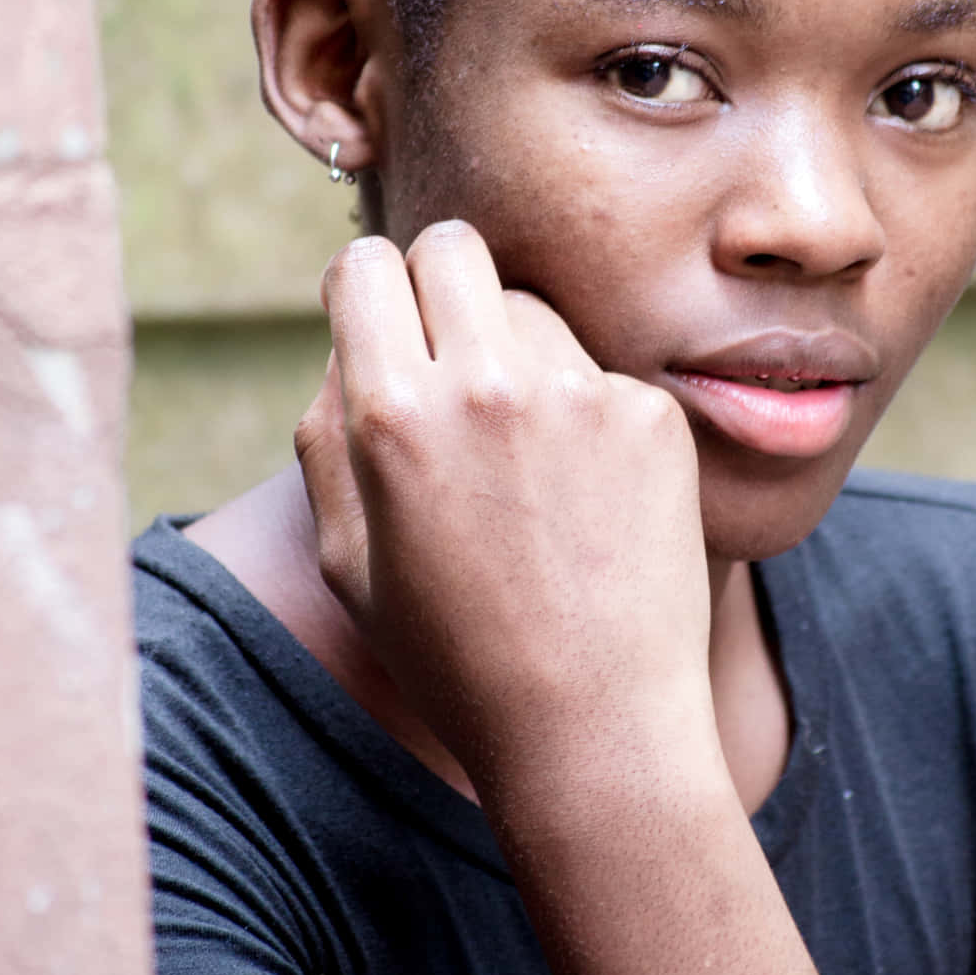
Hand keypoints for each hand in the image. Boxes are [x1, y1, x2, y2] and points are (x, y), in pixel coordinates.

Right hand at [296, 222, 713, 804]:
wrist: (595, 727)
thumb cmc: (455, 657)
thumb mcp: (347, 562)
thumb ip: (327, 436)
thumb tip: (348, 346)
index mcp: (393, 416)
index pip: (364, 266)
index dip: (365, 290)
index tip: (380, 322)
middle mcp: (485, 383)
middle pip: (453, 247)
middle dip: (439, 282)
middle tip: (447, 349)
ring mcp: (578, 393)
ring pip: (531, 306)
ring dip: (516, 349)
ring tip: (525, 458)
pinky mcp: (648, 414)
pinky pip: (598, 371)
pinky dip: (587, 411)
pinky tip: (589, 496)